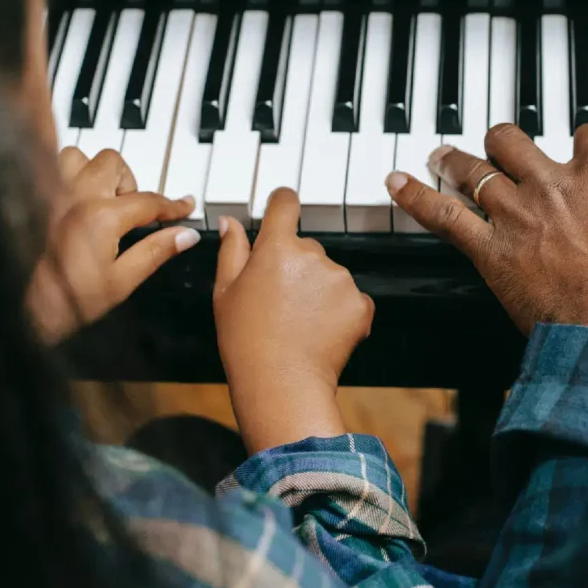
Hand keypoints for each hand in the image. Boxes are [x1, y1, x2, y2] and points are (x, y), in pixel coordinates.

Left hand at [28, 148, 200, 342]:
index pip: (149, 201)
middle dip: (131, 184)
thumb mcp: (122, 281)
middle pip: (115, 164)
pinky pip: (53, 170)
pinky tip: (78, 199)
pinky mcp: (35, 200)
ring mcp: (51, 195)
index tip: (185, 206)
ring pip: (80, 157)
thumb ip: (156, 251)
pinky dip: (71, 175)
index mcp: (102, 217)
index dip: (173, 205)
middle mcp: (76, 197)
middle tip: (135, 210)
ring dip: (97, 173)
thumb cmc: (67, 301)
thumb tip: (185, 235)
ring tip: (104, 198)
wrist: (25, 309)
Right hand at [213, 188, 374, 452]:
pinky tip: (320, 331)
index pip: (285, 203)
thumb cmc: (246, 341)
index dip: (283, 204)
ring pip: (330, 274)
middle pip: (307, 246)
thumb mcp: (225, 292)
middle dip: (296, 265)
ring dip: (319, 289)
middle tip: (278, 301)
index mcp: (276, 248)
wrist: (281, 383)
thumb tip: (232, 222)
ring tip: (298, 321)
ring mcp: (341, 279)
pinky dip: (340, 311)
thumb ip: (232, 250)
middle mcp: (313, 255)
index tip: (282, 208)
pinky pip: (351, 299)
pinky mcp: (361, 304)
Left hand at [385, 124, 587, 355]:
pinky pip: (443, 215)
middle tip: (497, 145)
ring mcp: (518, 216)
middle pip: (516, 140)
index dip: (586, 140)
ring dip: (455, 159)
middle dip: (504, 140)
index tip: (585, 147)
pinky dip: (416, 197)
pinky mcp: (491, 251)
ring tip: (441, 153)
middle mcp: (554, 186)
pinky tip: (396, 181)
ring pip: (475, 169)